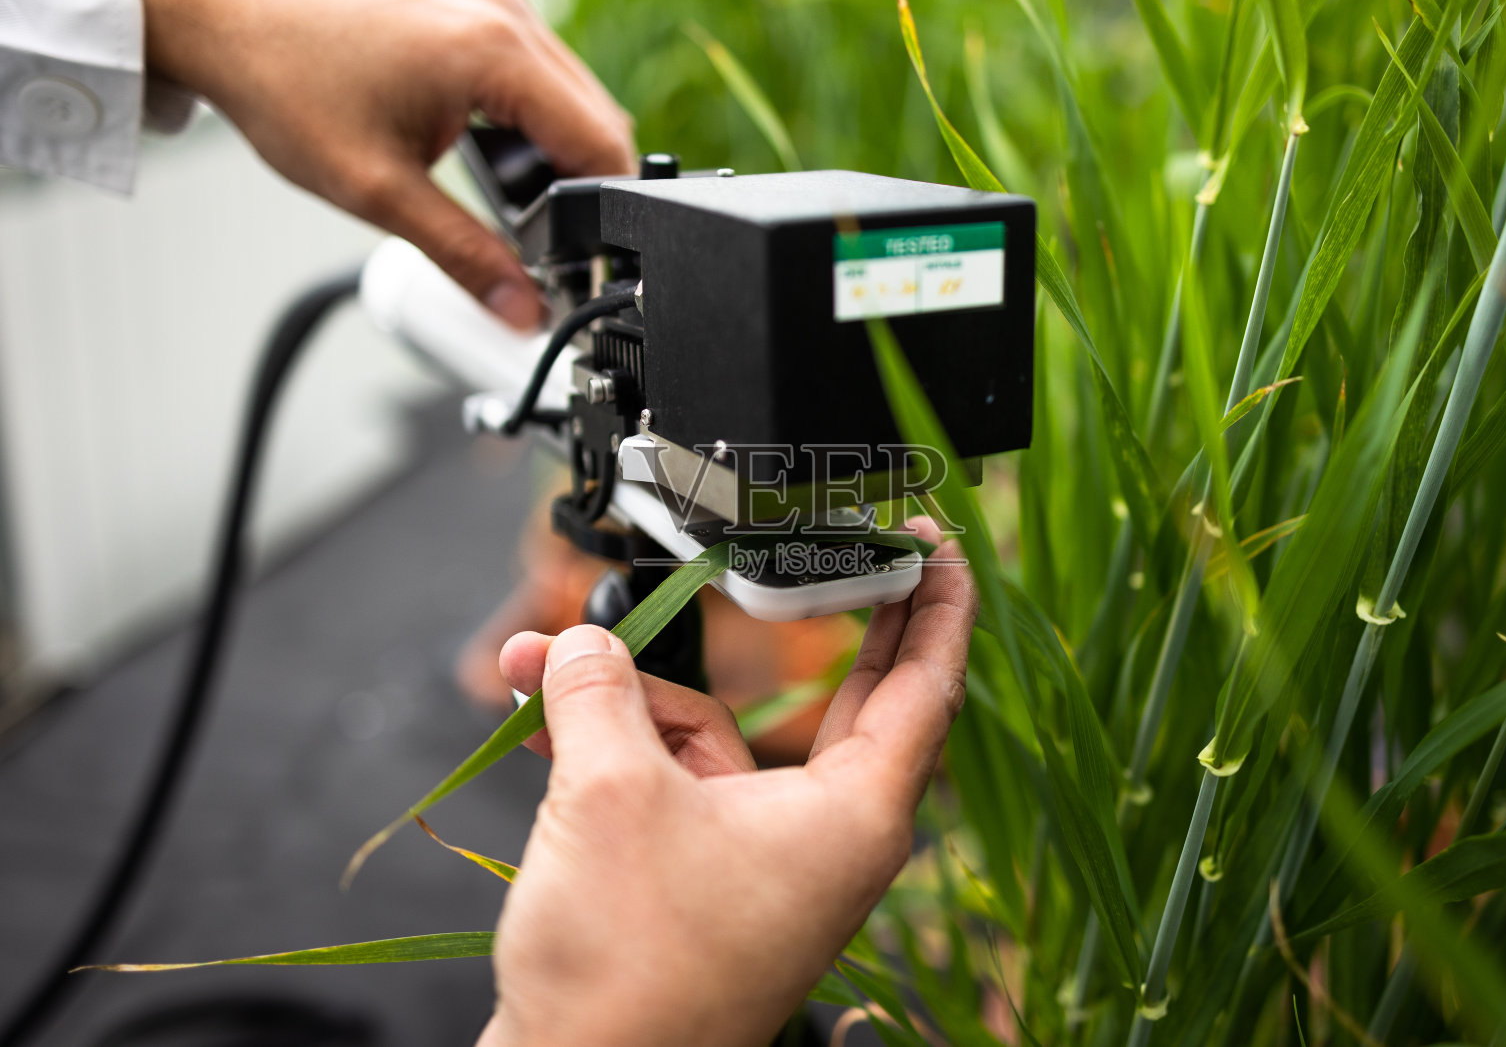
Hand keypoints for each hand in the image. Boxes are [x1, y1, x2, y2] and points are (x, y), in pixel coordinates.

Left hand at [141, 0, 635, 327]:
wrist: (224, 12)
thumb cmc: (283, 80)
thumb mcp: (379, 192)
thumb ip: (464, 258)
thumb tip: (520, 311)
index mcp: (492, 51)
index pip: (600, 144)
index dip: (603, 216)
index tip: (582, 262)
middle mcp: (505, 14)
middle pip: (598, 120)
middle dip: (582, 189)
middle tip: (544, 245)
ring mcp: (494, 1)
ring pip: (572, 97)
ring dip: (555, 154)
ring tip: (508, 199)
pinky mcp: (478, 3)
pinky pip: (539, 73)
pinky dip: (530, 120)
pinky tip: (488, 150)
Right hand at [479, 524, 975, 1046]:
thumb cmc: (628, 972)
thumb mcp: (610, 791)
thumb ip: (602, 691)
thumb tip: (577, 641)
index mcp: (854, 815)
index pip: (928, 683)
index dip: (937, 603)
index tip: (942, 546)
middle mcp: (827, 835)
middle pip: (847, 696)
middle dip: (825, 617)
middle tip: (845, 546)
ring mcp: (768, 858)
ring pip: (729, 733)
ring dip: (645, 694)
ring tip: (560, 662)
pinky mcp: (712, 878)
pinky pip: (684, 779)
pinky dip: (627, 745)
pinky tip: (552, 719)